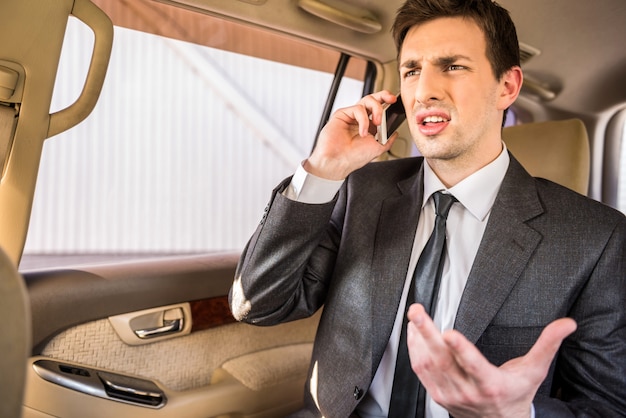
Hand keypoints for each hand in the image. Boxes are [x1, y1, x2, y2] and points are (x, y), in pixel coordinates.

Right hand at [305, 90, 398, 179]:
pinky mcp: (342, 114)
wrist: (338, 162)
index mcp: (369, 126)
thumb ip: (388, 138)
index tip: (396, 103)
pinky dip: (364, 120)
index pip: (380, 108)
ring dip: (377, 109)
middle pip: (373, 99)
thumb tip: (395, 132)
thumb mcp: (378, 148)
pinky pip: (357, 109)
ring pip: (367, 100)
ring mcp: (351, 116)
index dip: (388, 103)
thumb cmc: (353, 158)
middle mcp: (361, 119)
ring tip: (378, 123)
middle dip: (384, 96)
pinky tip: (362, 132)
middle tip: (391, 99)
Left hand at [406, 304, 576, 417]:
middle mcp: (467, 391)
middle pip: (442, 360)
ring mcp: (450, 394)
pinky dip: (414, 350)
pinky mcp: (438, 394)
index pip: (473, 365)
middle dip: (427, 333)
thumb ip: (547, 344)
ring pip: (427, 365)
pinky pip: (420, 371)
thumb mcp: (535, 370)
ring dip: (417, 339)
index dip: (460, 349)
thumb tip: (566, 324)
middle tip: (418, 312)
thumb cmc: (516, 393)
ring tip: (414, 316)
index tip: (449, 332)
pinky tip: (413, 333)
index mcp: (491, 383)